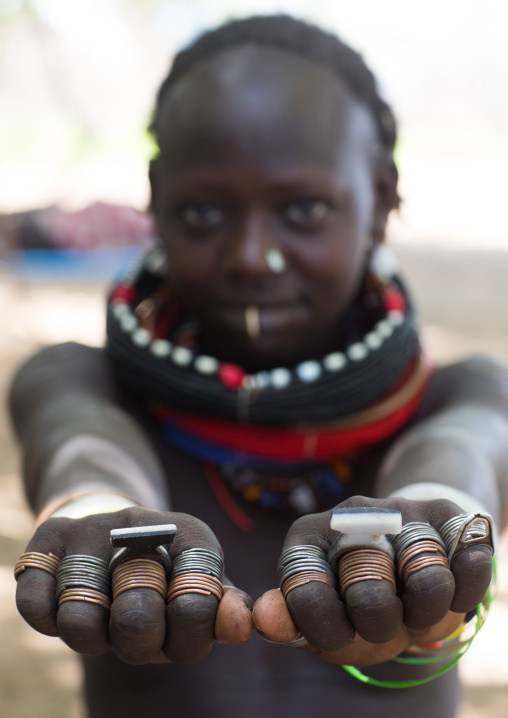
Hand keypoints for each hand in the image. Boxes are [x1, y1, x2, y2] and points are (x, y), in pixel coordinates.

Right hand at [15, 508, 253, 663]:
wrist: (118, 527)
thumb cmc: (167, 575)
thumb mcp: (199, 589)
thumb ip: (223, 612)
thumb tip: (241, 625)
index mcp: (190, 536)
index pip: (195, 607)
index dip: (187, 635)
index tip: (179, 628)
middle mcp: (140, 524)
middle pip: (135, 619)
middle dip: (140, 641)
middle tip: (140, 628)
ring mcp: (90, 530)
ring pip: (80, 620)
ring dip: (93, 636)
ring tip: (104, 621)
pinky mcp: (49, 539)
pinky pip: (36, 604)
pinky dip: (50, 619)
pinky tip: (69, 604)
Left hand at [253, 495, 492, 665]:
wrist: (405, 560)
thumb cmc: (354, 601)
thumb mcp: (321, 617)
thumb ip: (291, 620)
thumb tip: (263, 619)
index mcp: (307, 538)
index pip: (308, 595)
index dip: (329, 630)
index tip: (342, 633)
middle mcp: (351, 516)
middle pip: (371, 595)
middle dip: (380, 624)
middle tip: (382, 620)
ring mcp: (400, 511)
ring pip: (427, 578)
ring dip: (424, 611)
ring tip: (414, 609)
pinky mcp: (445, 514)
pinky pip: (468, 560)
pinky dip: (464, 590)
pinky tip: (448, 590)